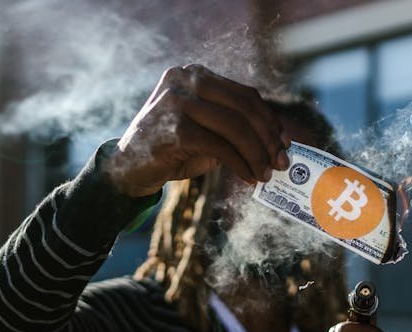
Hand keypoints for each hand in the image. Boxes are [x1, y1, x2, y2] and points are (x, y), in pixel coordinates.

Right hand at [107, 64, 290, 197]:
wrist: (127, 167)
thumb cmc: (171, 149)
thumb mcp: (204, 129)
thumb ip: (233, 126)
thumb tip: (276, 141)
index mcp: (194, 74)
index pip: (244, 95)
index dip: (269, 120)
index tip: (284, 142)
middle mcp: (185, 80)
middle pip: (244, 108)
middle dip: (268, 138)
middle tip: (281, 162)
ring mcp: (178, 102)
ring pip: (235, 128)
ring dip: (257, 154)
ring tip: (267, 174)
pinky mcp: (176, 129)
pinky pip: (221, 148)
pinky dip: (241, 164)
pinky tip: (249, 178)